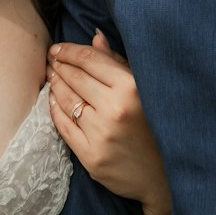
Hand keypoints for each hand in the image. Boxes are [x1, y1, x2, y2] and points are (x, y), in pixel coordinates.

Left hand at [48, 31, 170, 214]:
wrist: (163, 177)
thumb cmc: (156, 126)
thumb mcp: (143, 89)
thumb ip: (117, 62)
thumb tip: (95, 37)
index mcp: (131, 88)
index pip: (90, 61)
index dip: (70, 51)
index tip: (58, 48)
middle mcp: (114, 109)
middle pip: (75, 78)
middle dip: (59, 65)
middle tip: (52, 59)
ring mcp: (100, 134)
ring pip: (66, 100)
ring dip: (55, 84)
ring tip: (52, 75)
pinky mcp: (91, 156)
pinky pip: (63, 126)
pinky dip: (55, 109)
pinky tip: (53, 99)